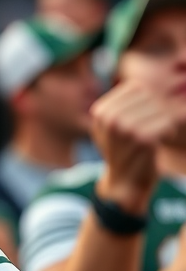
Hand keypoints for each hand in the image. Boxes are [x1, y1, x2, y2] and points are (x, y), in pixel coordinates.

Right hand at [91, 80, 185, 212]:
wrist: (124, 183)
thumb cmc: (122, 151)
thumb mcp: (112, 126)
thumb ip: (122, 105)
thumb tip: (144, 87)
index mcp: (100, 111)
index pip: (137, 88)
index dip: (149, 99)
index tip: (147, 115)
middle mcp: (109, 117)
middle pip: (150, 97)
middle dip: (159, 110)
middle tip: (156, 126)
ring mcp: (124, 129)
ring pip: (160, 109)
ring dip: (166, 121)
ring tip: (159, 133)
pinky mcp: (142, 140)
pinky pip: (166, 124)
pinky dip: (170, 131)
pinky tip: (163, 140)